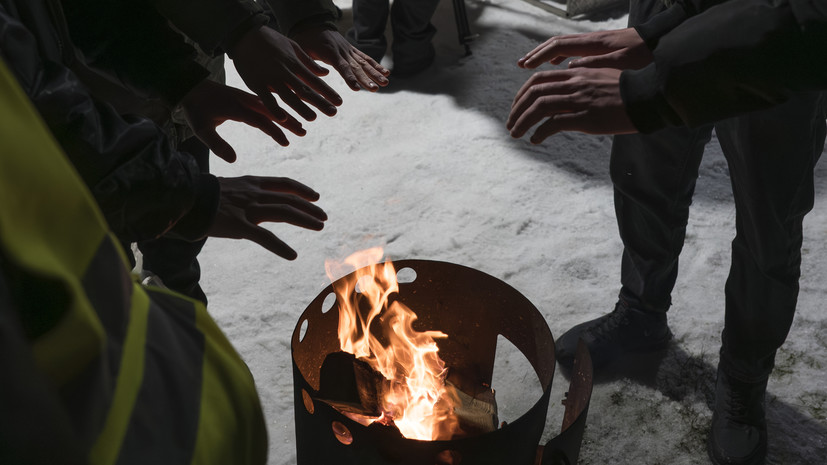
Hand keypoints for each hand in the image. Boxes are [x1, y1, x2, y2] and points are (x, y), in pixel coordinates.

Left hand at [180, 80, 304, 162]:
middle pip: (270, 111)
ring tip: (301, 126)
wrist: (190, 86)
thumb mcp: (201, 129)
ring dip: (286, 116)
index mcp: (235, 107)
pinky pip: (266, 103)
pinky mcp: (246, 96)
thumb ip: (216, 144)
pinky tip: (287, 115)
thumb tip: (234, 160)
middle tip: (303, 132)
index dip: (273, 131)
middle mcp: (244, 100)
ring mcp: (246, 97)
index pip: (258, 120)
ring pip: (270, 107)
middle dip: (288, 122)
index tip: (285, 142)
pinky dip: (278, 109)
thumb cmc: (195, 109)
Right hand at [209, 176, 327, 258]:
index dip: (301, 190)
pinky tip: (292, 255)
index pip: (283, 184)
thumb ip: (242, 192)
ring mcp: (248, 209)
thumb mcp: (226, 187)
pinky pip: (264, 238)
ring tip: (319, 227)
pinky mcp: (239, 226)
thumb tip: (249, 197)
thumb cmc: (201, 195)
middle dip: (309, 208)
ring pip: (284, 212)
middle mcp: (254, 194)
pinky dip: (280, 247)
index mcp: (251, 183)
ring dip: (305, 220)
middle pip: (289, 199)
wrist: (183, 198)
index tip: (315, 196)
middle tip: (323, 217)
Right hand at [229, 25, 342, 121]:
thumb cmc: (271, 41)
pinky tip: (283, 119)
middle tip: (334, 113)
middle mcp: (285, 72)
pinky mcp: (256, 83)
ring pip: (288, 95)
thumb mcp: (293, 47)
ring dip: (301, 108)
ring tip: (313, 118)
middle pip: (305, 90)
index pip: (314, 81)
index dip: (327, 92)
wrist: (245, 35)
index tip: (339, 101)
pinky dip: (274, 108)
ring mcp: (271, 78)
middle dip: (320, 102)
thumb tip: (326, 73)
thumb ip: (309, 62)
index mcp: (294, 64)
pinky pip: (266, 98)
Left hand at [292, 27, 389, 91]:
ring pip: (364, 62)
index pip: (342, 66)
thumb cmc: (304, 40)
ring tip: (386, 83)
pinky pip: (366, 58)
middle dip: (366, 78)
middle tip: (375, 89)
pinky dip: (376, 65)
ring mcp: (349, 50)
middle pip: (356, 66)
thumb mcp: (301, 50)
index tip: (357, 89)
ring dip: (375, 73)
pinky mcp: (352, 50)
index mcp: (330, 52)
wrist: (313, 24)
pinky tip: (386, 72)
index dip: (349, 78)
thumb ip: (307, 64)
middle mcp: (342, 50)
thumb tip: (310, 80)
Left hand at [507, 67, 637, 142]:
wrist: (646, 98)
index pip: (539, 80)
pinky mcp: (585, 118)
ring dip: (523, 122)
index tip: (517, 106)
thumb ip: (582, 75)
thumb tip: (570, 71)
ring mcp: (578, 101)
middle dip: (517, 109)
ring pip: (539, 108)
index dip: (522, 93)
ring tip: (516, 133)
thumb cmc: (625, 90)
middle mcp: (573, 85)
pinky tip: (535, 140)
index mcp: (576, 74)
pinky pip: (554, 124)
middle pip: (534, 92)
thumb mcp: (600, 76)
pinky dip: (540, 132)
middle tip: (510, 123)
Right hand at [518, 28, 652, 70]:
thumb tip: (569, 67)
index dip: (540, 56)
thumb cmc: (645, 57)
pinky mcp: (601, 48)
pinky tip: (559, 67)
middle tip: (521, 65)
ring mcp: (596, 43)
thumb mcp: (620, 64)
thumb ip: (594, 65)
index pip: (559, 46)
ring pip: (564, 46)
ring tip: (533, 67)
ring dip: (547, 55)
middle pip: (556, 43)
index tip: (525, 67)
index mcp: (593, 44)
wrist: (663, 44)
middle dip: (537, 54)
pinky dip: (561, 57)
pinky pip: (574, 49)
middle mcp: (591, 41)